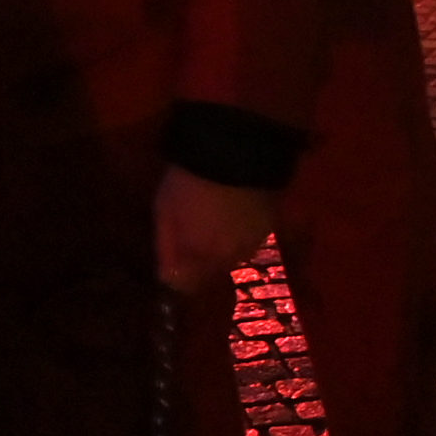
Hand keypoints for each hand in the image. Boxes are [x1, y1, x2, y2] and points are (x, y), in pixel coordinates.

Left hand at [152, 168, 283, 295]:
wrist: (234, 149)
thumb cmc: (189, 180)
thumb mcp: (164, 210)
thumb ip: (166, 248)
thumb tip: (165, 278)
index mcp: (200, 257)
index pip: (186, 285)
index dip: (177, 274)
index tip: (171, 261)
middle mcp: (229, 259)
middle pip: (210, 273)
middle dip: (199, 260)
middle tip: (190, 232)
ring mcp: (253, 244)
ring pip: (231, 257)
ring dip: (221, 247)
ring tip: (213, 219)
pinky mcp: (270, 226)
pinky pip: (249, 240)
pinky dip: (239, 232)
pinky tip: (233, 212)